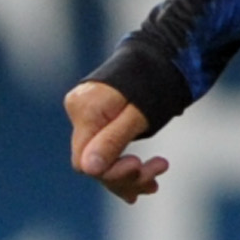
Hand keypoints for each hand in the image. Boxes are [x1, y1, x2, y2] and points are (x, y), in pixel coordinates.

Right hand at [65, 80, 167, 202]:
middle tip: (160, 168)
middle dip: (127, 174)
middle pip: (94, 164)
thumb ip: (113, 140)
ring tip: (160, 169)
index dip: (112, 172)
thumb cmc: (151, 82)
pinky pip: (106, 153)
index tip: (141, 166)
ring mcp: (86, 119)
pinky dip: (126, 168)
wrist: (156, 59)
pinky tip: (148, 180)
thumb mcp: (138, 114)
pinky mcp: (96, 123)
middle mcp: (79, 114)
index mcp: (85, 109)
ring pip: (101, 163)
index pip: (85, 160)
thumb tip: (89, 170)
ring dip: (132, 175)